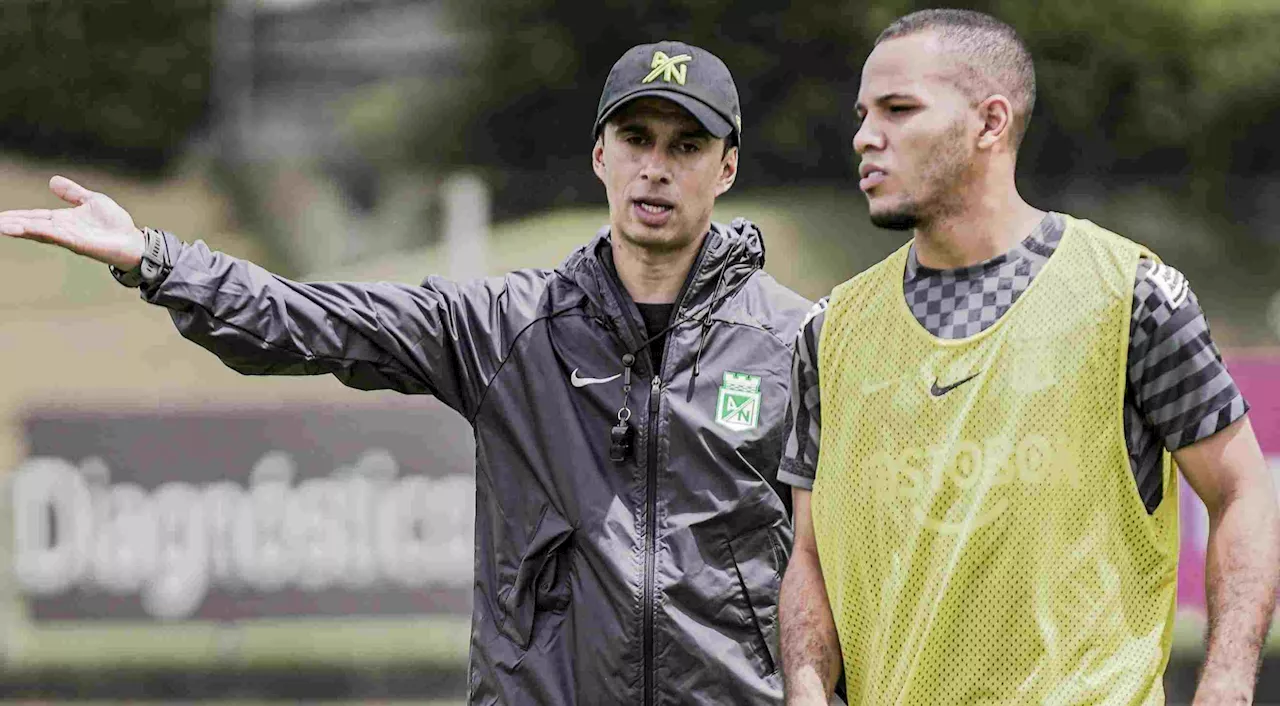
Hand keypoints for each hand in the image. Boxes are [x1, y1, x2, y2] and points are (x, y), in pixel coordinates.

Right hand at [0, 176, 143, 269]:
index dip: (16, 216)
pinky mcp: (77, 243)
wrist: (133, 240)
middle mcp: (62, 229)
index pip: (34, 217)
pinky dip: (38, 232)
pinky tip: (24, 230)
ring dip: (18, 229)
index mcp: (63, 219)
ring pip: (38, 231)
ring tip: (0, 226)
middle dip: (11, 223)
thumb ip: (72, 193)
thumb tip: (52, 180)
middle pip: (30, 225)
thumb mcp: (92, 200)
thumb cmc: (115, 224)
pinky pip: (54, 236)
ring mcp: (68, 237)